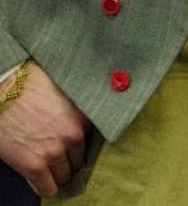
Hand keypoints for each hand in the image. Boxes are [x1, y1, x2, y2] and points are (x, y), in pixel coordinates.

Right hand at [0, 63, 90, 196]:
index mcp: (83, 118)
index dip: (79, 146)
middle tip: (58, 158)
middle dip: (69, 161)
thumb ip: (77, 109)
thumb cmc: (29, 86)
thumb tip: (83, 118)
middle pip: (79, 162)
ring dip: (57, 174)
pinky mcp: (34, 166)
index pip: (91, 143)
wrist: (2, 90)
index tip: (73, 148)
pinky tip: (43, 183)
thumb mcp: (64, 93)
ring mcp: (54, 153)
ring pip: (64, 176)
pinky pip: (47, 188)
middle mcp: (73, 137)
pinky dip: (46, 188)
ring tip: (48, 168)